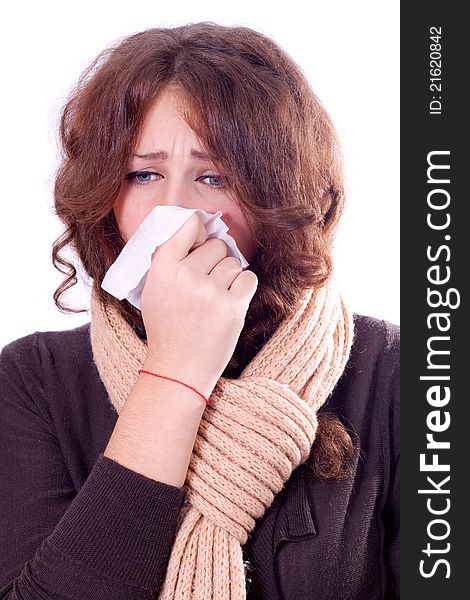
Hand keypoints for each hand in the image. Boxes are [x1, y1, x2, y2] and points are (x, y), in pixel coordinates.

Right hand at [140, 212, 257, 396]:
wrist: (178, 368)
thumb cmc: (168, 329)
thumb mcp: (153, 290)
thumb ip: (168, 260)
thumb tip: (192, 228)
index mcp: (162, 268)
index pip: (187, 226)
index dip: (199, 229)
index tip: (201, 240)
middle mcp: (185, 275)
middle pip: (217, 246)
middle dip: (216, 261)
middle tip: (207, 284)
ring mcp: (210, 291)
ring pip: (234, 262)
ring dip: (230, 276)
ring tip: (216, 297)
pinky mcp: (232, 306)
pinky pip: (248, 278)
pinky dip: (243, 288)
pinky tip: (230, 302)